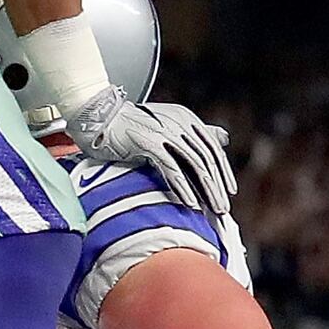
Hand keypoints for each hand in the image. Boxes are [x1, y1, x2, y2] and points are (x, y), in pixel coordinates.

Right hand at [58, 84, 234, 217]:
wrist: (99, 118)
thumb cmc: (130, 127)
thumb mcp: (167, 125)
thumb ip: (195, 133)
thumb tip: (223, 137)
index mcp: (185, 118)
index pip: (212, 147)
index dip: (223, 170)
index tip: (229, 191)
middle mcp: (179, 122)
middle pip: (206, 157)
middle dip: (217, 185)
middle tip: (223, 209)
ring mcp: (164, 132)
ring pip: (194, 165)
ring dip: (205, 190)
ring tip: (212, 210)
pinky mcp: (149, 143)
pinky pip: (172, 169)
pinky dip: (183, 187)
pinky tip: (191, 203)